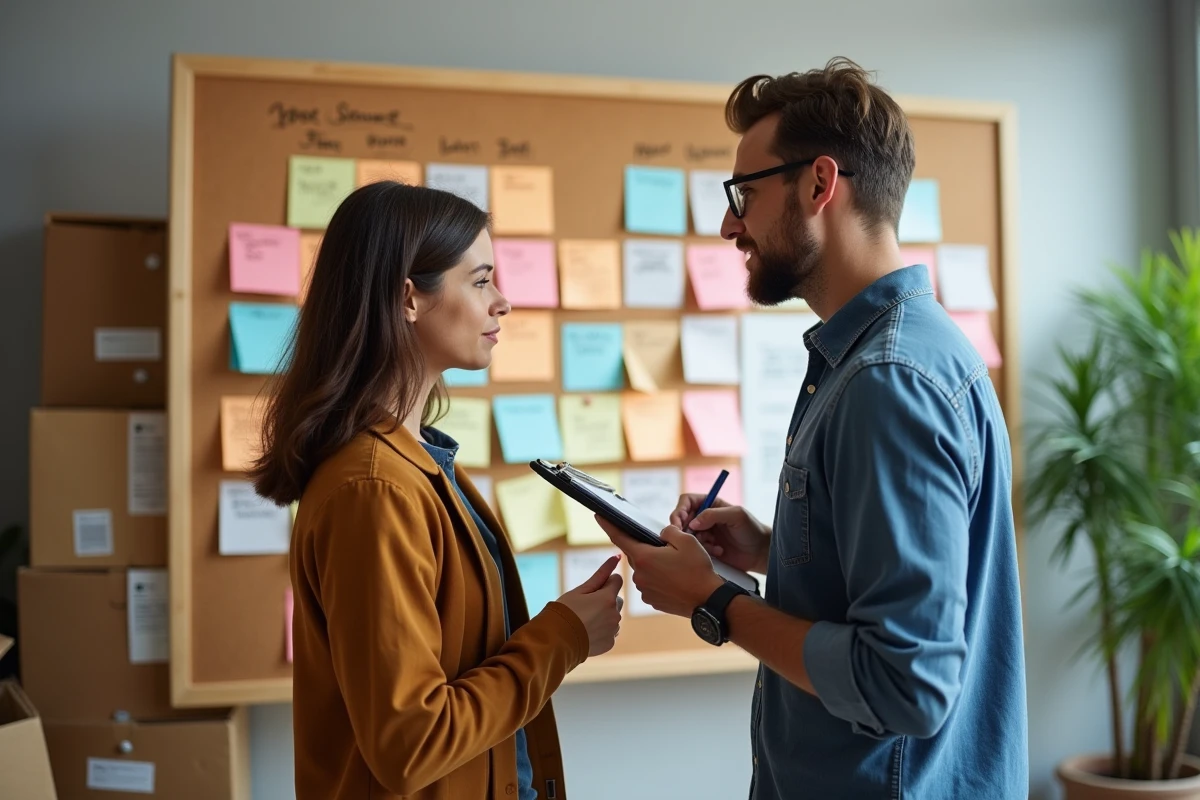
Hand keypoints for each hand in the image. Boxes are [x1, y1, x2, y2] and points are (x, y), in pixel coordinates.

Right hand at [555, 554, 623, 656]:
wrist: (555, 641)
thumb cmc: (565, 611)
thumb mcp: (581, 590)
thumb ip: (601, 573)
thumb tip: (617, 556)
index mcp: (608, 598)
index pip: (617, 580)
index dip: (605, 582)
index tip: (593, 589)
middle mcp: (615, 614)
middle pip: (616, 599)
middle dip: (605, 599)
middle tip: (585, 606)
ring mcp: (613, 630)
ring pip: (613, 616)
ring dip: (604, 615)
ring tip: (584, 620)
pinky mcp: (610, 643)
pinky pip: (610, 632)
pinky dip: (602, 630)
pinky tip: (587, 631)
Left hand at [595, 519, 723, 617]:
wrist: (709, 601)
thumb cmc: (698, 570)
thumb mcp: (686, 540)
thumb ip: (668, 532)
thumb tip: (660, 535)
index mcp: (644, 557)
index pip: (620, 537)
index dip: (608, 525)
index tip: (598, 516)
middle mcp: (639, 575)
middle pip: (637, 554)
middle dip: (648, 549)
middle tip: (668, 550)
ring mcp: (644, 590)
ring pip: (645, 570)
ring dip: (655, 566)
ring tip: (677, 569)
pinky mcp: (652, 601)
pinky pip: (651, 584)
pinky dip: (659, 580)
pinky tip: (675, 581)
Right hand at [671, 494, 769, 574]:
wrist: (760, 552)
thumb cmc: (752, 529)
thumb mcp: (736, 515)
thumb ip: (713, 514)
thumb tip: (693, 522)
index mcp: (710, 504)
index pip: (687, 501)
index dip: (680, 510)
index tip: (680, 522)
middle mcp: (705, 517)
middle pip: (682, 519)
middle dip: (685, 528)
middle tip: (692, 537)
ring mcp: (705, 533)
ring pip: (687, 535)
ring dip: (698, 541)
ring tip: (714, 544)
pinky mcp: (706, 548)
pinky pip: (695, 548)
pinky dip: (705, 550)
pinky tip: (719, 551)